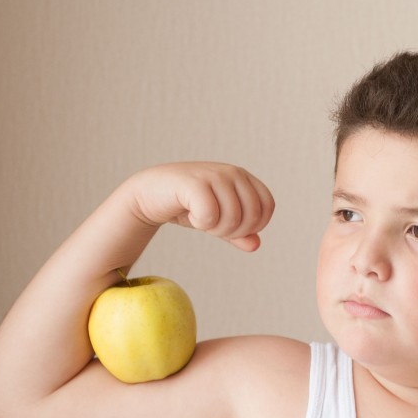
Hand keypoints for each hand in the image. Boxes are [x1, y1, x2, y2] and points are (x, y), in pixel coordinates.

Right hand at [126, 162, 274, 251]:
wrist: (150, 194)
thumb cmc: (188, 205)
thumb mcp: (218, 220)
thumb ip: (239, 233)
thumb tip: (256, 245)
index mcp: (243, 177)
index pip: (267, 207)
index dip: (253, 225)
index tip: (232, 227)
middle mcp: (232, 172)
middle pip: (252, 216)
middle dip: (233, 231)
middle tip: (212, 225)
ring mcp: (214, 174)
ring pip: (233, 218)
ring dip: (215, 229)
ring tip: (200, 218)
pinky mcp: (193, 182)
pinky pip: (211, 215)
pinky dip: (201, 223)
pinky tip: (190, 214)